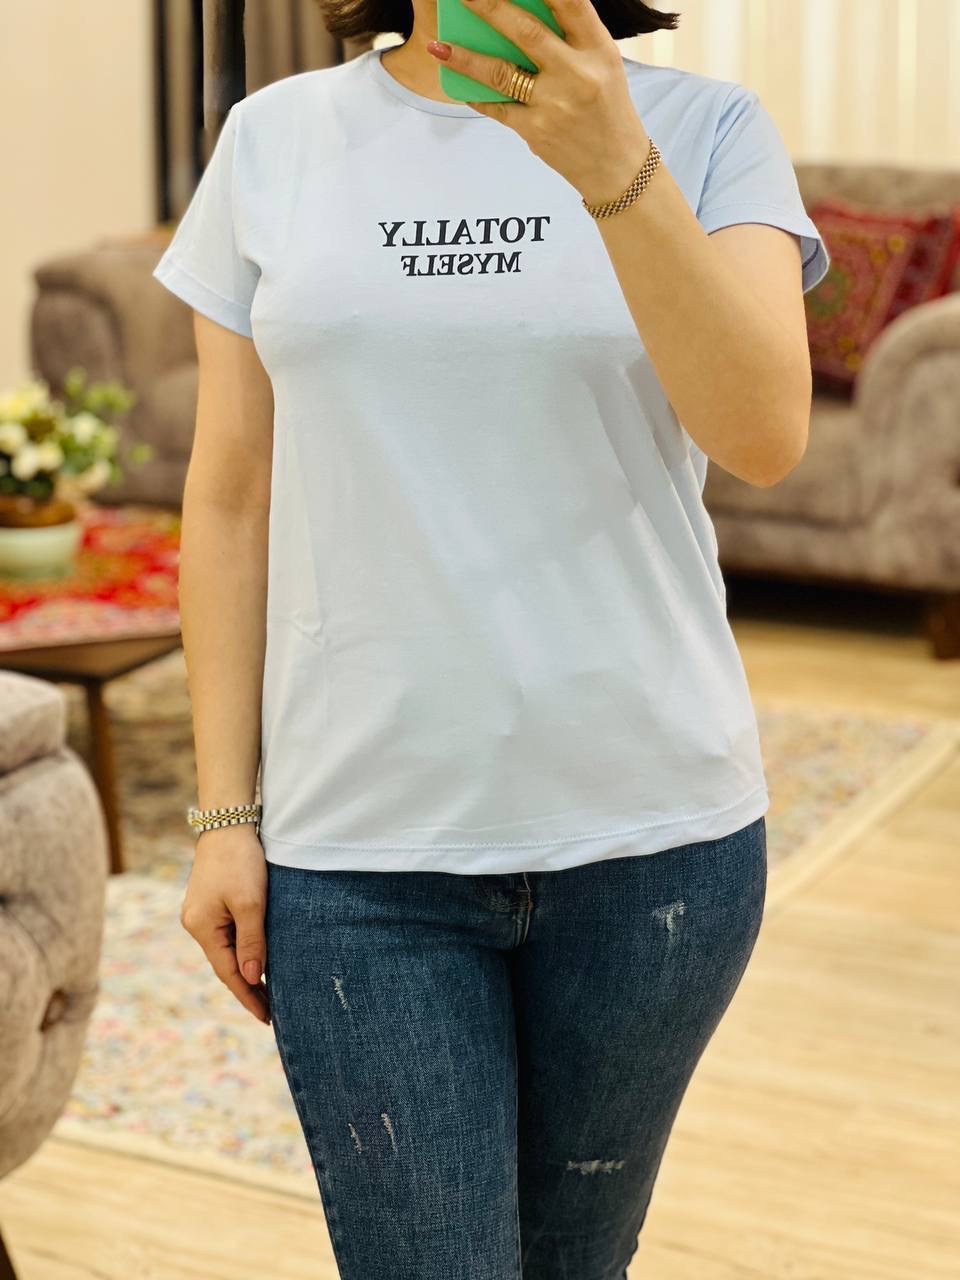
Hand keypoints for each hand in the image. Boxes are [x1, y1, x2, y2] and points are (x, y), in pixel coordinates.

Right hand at [179, 825, 270, 1023]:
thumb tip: (251, 977)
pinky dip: (241, 950)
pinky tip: (255, 958)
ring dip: (245, 969)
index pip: (229, 973)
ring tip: (267, 991)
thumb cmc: (240, 860)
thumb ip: (252, 941)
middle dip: (247, 987)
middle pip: (224, 964)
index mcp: (203, 928)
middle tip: (272, 1011)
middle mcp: (196, 924)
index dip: (248, 996)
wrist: (227, 823)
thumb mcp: (251, 902)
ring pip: (226, 950)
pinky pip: (226, 935)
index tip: (267, 1018)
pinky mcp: (209, 903)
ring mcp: (200, 913)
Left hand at [426, 0, 651, 205]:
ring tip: (437, 46)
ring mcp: (554, 104)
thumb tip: (522, 13)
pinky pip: (497, 107)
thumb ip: (572, 37)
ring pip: (500, 73)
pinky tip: (458, 84)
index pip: (569, 3)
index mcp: (598, 49)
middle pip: (526, 32)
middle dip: (489, 6)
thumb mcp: (603, 64)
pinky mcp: (536, 131)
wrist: (616, 167)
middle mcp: (576, 74)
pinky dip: (476, 95)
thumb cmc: (607, 107)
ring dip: (464, 58)